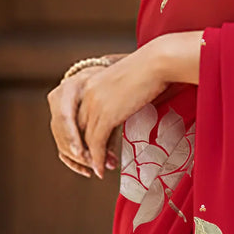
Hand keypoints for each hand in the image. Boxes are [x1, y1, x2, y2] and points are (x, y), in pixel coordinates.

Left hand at [48, 31, 202, 179]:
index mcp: (87, 83)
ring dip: (92, 159)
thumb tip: (116, 116)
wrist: (157, 63)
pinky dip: (98, 159)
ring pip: (84, 139)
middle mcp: (85, 93)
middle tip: (94, 164)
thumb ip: (114, 98)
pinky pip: (96, 143)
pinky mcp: (106, 114)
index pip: (76, 116)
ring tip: (100, 170)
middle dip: (83, 150)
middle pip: (76, 129)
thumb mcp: (123, 84)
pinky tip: (102, 170)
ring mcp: (93, 104)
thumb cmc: (149, 72)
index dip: (82, 135)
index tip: (92, 149)